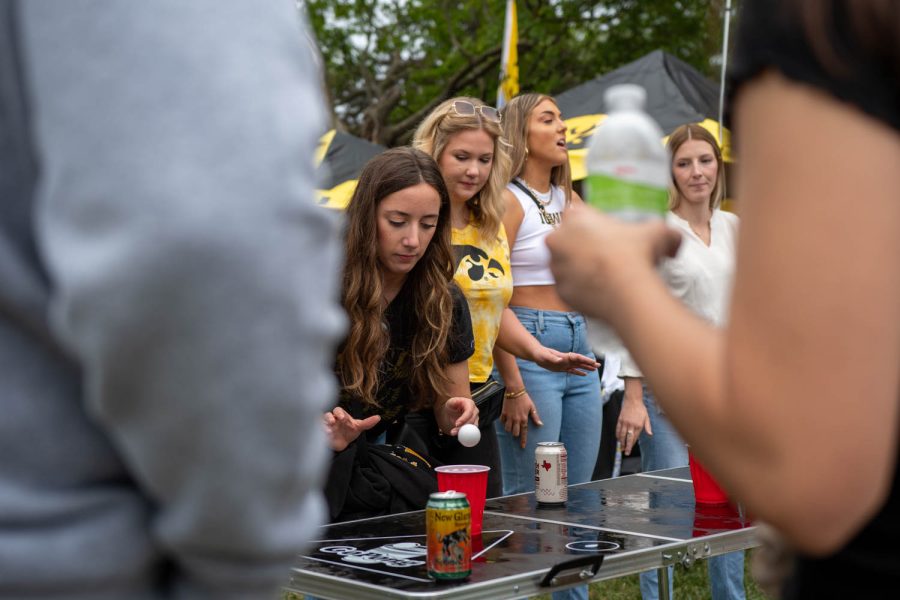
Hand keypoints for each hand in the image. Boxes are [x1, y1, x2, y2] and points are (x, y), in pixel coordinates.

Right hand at [323, 407, 380, 451]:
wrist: (343, 444)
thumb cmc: (350, 432)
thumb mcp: (359, 427)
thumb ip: (368, 423)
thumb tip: (378, 417)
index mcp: (341, 416)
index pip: (338, 410)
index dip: (339, 413)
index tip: (342, 418)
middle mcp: (332, 419)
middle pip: (328, 414)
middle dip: (329, 417)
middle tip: (333, 421)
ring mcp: (326, 426)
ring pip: (322, 422)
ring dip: (324, 425)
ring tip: (328, 431)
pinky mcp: (322, 434)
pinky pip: (318, 430)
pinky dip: (320, 432)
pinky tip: (325, 435)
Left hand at [439, 396, 477, 435]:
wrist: (455, 409)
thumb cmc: (453, 405)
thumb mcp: (451, 402)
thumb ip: (453, 402)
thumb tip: (455, 403)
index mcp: (470, 404)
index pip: (469, 412)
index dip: (464, 419)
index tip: (456, 424)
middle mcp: (475, 411)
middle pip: (471, 421)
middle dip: (462, 427)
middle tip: (453, 431)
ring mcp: (476, 418)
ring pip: (472, 427)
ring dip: (463, 432)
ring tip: (454, 433)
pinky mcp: (474, 424)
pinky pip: (471, 431)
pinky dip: (465, 433)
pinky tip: (458, 434)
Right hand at [499, 392, 542, 448]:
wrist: (514, 391)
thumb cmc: (524, 398)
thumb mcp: (532, 407)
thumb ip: (535, 417)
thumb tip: (540, 425)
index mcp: (524, 419)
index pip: (524, 433)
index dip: (523, 440)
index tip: (522, 446)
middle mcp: (516, 419)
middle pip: (514, 433)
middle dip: (515, 434)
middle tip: (516, 430)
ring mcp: (509, 417)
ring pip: (507, 429)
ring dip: (509, 429)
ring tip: (511, 425)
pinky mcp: (503, 413)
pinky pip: (502, 422)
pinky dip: (504, 422)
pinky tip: (506, 419)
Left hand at [532, 345, 599, 375]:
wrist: (537, 355)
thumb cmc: (542, 354)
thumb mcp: (547, 357)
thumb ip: (554, 359)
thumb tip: (561, 360)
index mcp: (565, 357)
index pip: (578, 358)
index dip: (586, 360)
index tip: (593, 362)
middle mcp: (567, 360)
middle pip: (580, 362)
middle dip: (589, 363)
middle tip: (598, 365)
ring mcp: (565, 364)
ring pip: (578, 366)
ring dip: (586, 368)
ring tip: (595, 370)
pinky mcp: (562, 368)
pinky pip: (572, 371)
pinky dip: (579, 372)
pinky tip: (585, 374)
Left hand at [546, 204, 680, 320]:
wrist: (628, 293)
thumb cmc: (638, 255)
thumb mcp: (659, 232)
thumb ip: (665, 233)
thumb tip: (674, 242)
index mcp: (575, 218)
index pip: (576, 213)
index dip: (591, 222)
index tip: (603, 232)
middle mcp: (558, 240)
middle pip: (567, 239)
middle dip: (581, 245)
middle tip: (605, 254)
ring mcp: (556, 267)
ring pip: (565, 264)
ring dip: (579, 267)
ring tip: (604, 274)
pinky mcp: (560, 291)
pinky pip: (569, 287)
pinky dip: (581, 289)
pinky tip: (600, 290)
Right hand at [616, 388, 651, 455]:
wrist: (633, 400)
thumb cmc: (640, 408)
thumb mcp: (647, 417)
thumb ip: (648, 427)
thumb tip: (650, 434)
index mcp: (639, 425)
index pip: (635, 437)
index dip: (632, 444)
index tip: (629, 450)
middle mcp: (631, 425)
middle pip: (628, 438)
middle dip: (626, 446)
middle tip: (625, 452)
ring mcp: (625, 422)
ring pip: (622, 434)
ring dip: (621, 442)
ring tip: (621, 447)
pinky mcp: (620, 419)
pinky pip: (617, 429)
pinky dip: (617, 435)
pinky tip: (617, 438)